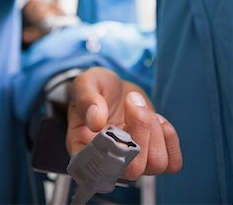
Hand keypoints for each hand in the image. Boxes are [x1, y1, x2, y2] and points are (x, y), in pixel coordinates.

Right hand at [66, 67, 182, 180]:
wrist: (113, 89)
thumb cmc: (95, 89)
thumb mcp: (85, 84)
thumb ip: (87, 99)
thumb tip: (96, 121)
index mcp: (84, 152)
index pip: (96, 172)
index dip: (109, 151)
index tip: (111, 122)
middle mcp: (109, 165)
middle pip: (134, 169)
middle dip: (139, 129)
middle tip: (131, 100)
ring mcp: (134, 164)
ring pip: (157, 163)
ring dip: (154, 129)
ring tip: (140, 107)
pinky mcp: (154, 157)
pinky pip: (172, 162)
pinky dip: (169, 137)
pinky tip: (155, 119)